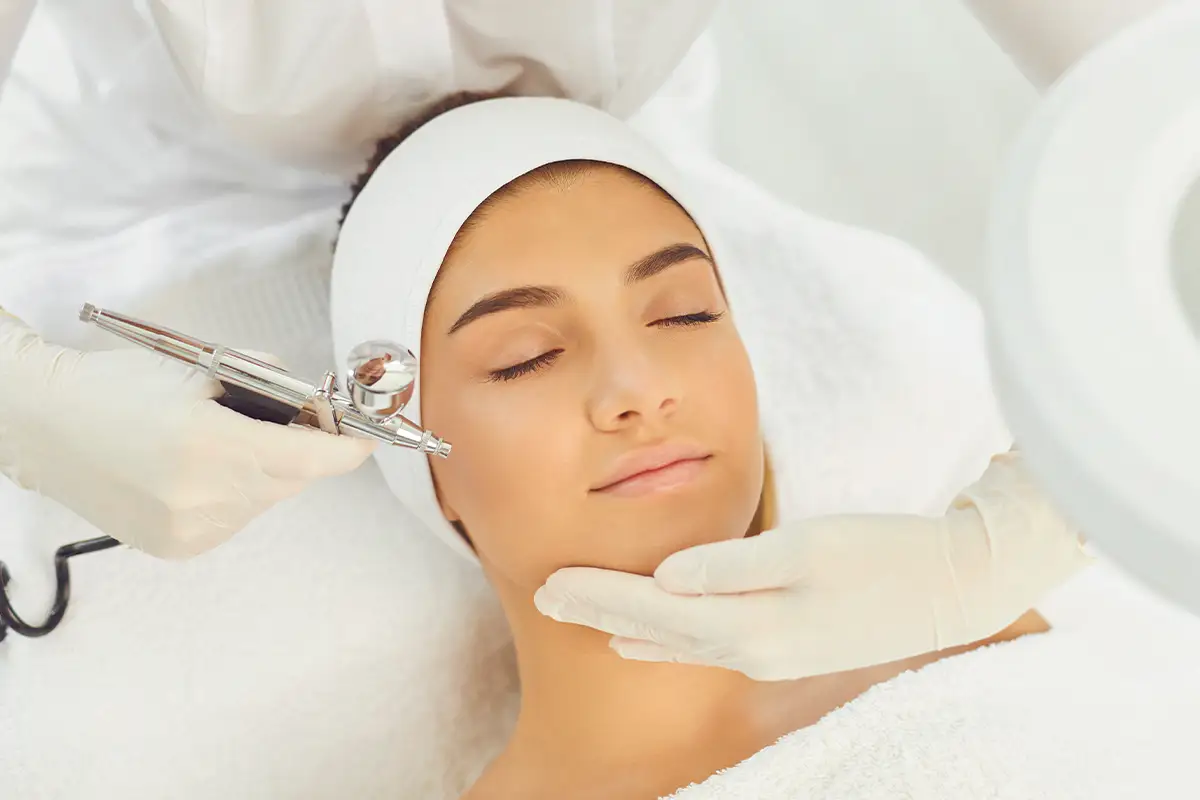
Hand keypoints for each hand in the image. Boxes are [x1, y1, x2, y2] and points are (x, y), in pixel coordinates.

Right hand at [0, 313, 375, 558]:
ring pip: (264, 500)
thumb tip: (316, 405)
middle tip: (295, 424)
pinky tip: (196, 473)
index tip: (367, 439)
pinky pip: (234, 519)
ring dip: (263, 473)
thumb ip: (269, 386)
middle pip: (293, 480)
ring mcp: (191, 528)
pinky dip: (233, 495)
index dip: (348, 449)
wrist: (45, 427)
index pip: (312, 459)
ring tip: (219, 444)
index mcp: (213, 443)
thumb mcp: (202, 368)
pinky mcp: (178, 546)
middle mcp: (204, 495)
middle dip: (302, 452)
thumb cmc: (120, 387)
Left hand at [534, 451, 1090, 680]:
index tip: (546, 582)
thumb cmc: (886, 554)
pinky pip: (705, 645)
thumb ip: (729, 567)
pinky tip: (642, 642)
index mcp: (750, 627)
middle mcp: (752, 650)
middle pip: (654, 631)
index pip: (651, 611)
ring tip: (581, 614)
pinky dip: (663, 640)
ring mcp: (771, 653)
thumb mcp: (807, 549)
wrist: (960, 583)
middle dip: (598, 611)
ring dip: (624, 625)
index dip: (598, 595)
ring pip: (675, 641)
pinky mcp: (788, 643)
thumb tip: (663, 577)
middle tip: (541, 596)